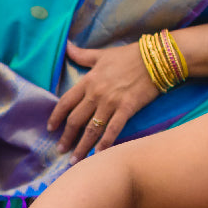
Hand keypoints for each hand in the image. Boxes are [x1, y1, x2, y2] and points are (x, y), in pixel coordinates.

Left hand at [50, 42, 160, 160]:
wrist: (156, 58)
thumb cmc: (129, 55)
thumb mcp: (102, 54)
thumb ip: (82, 54)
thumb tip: (67, 46)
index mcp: (88, 81)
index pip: (66, 102)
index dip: (56, 117)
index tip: (50, 128)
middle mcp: (96, 93)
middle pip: (75, 120)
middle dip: (66, 137)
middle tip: (60, 150)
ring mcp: (111, 102)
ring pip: (91, 129)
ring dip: (81, 146)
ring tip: (74, 161)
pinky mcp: (127, 109)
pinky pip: (113, 130)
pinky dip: (105, 144)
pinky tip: (98, 155)